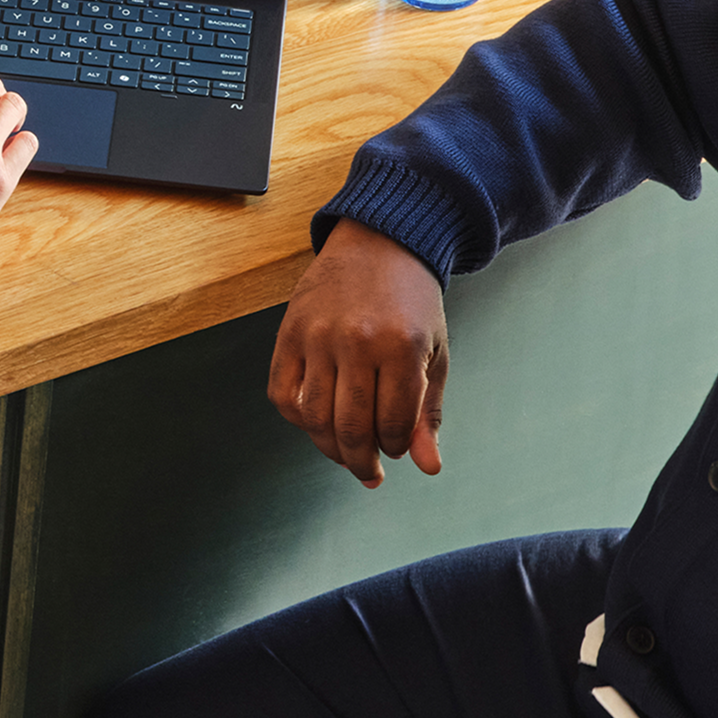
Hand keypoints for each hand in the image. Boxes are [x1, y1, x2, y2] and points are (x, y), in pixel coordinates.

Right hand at [268, 218, 446, 485]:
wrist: (380, 245)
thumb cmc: (412, 303)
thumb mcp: (434, 354)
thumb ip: (427, 412)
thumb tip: (427, 467)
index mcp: (402, 347)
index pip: (392, 424)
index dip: (395, 447)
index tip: (395, 449)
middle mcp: (357, 342)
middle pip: (350, 428)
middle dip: (361, 461)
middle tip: (368, 472)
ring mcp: (317, 336)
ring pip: (314, 417)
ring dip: (329, 448)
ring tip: (343, 453)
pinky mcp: (289, 332)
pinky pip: (283, 394)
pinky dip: (297, 418)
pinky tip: (315, 423)